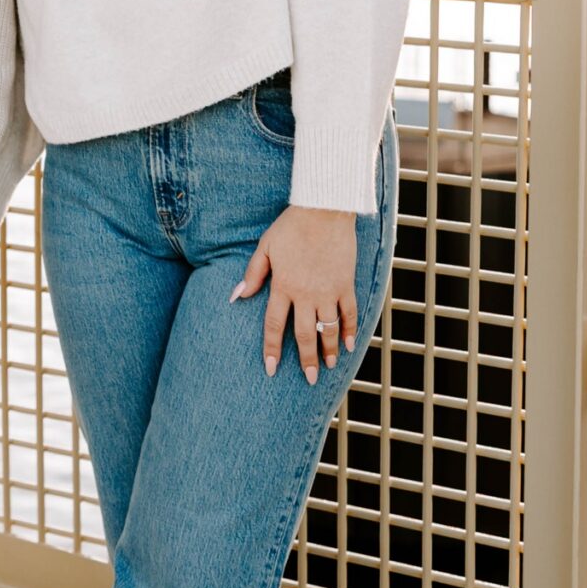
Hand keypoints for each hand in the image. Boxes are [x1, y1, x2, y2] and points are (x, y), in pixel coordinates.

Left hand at [232, 205, 356, 383]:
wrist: (324, 209)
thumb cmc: (291, 226)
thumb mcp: (266, 247)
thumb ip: (253, 274)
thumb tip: (237, 296)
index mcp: (283, 285)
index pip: (274, 325)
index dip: (272, 349)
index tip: (271, 369)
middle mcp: (305, 293)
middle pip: (304, 334)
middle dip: (306, 360)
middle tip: (310, 378)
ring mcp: (328, 290)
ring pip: (328, 328)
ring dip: (329, 350)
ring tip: (330, 365)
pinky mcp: (345, 283)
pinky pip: (349, 312)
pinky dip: (350, 329)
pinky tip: (348, 344)